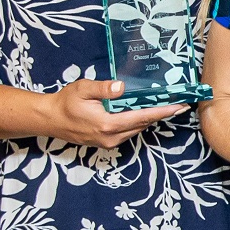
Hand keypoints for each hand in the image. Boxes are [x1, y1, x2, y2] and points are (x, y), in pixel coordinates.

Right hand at [37, 78, 187, 151]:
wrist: (50, 120)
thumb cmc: (66, 102)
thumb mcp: (82, 89)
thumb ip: (102, 88)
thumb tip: (121, 86)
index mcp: (108, 124)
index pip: (142, 116)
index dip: (162, 111)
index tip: (178, 106)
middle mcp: (112, 137)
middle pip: (143, 124)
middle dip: (161, 114)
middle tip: (179, 104)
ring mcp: (110, 142)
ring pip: (137, 129)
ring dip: (150, 118)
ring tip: (167, 106)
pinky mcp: (108, 143)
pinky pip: (128, 132)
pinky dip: (138, 122)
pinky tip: (144, 112)